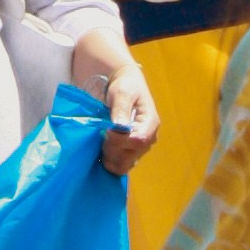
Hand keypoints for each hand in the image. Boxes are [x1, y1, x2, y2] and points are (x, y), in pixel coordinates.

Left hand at [71, 29, 159, 175]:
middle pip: (132, 155)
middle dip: (113, 150)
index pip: (139, 140)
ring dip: (110, 158)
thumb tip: (120, 126)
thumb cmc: (124, 86)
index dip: (121, 140)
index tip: (106, 132)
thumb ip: (121, 108)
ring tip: (99, 144)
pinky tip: (99, 152)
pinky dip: (110, 160)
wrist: (124, 86)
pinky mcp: (130, 151)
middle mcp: (148, 138)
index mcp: (150, 122)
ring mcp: (140, 147)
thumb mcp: (122, 92)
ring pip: (126, 163)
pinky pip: (121, 163)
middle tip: (100, 138)